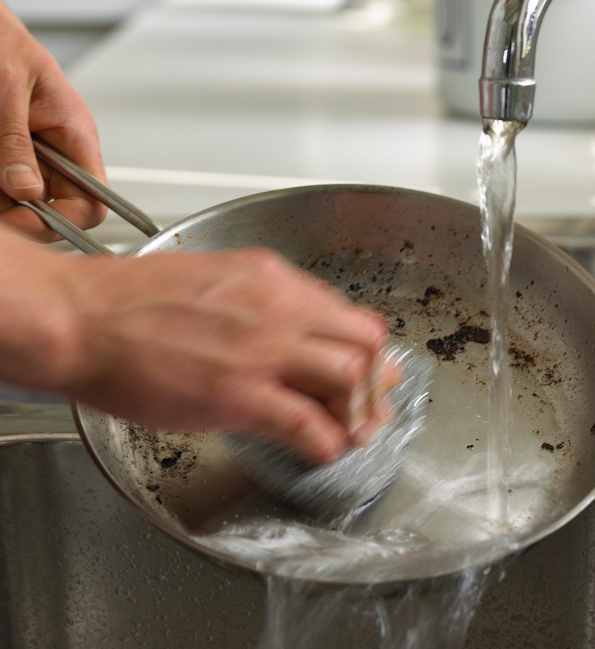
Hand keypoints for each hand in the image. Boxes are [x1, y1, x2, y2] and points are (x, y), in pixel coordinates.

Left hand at [0, 0, 106, 239]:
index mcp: (76, 136)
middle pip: (55, 208)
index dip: (65, 220)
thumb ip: (15, 143)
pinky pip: (4, 185)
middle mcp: (59, 152)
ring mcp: (33, 155)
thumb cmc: (1, 41)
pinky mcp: (8, 154)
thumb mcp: (6, 89)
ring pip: (22, 200)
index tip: (27, 220)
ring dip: (1, 200)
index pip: (93, 200)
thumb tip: (27, 190)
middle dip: (21, 214)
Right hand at [0, 231, 399, 463]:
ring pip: (350, 378)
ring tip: (357, 430)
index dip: (363, 345)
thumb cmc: (133, 299)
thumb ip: (261, 297)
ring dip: (361, 411)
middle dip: (376, 376)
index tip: (365, 365)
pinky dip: (328, 442)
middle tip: (375, 400)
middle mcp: (280, 307)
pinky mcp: (241, 394)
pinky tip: (325, 450)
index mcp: (272, 278)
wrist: (84, 318)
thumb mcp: (215, 276)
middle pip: (363, 342)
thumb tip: (292, 320)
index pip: (345, 312)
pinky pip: (309, 423)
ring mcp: (264, 350)